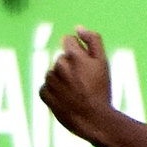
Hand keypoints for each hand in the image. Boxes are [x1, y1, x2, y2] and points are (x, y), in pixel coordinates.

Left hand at [40, 27, 113, 141]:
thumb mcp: (103, 62)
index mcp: (73, 56)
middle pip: (61, 58)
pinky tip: (66, 97)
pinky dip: (54, 90)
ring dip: (62, 77)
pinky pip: (46, 86)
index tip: (83, 61)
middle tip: (84, 80)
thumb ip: (93, 40)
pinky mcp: (43, 93)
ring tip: (76, 90)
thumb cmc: (100, 89)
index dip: (76, 49)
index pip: (67, 40)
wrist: (91, 118)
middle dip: (70, 65)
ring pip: (54, 72)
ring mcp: (49, 80)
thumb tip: (77, 28)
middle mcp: (58, 66)